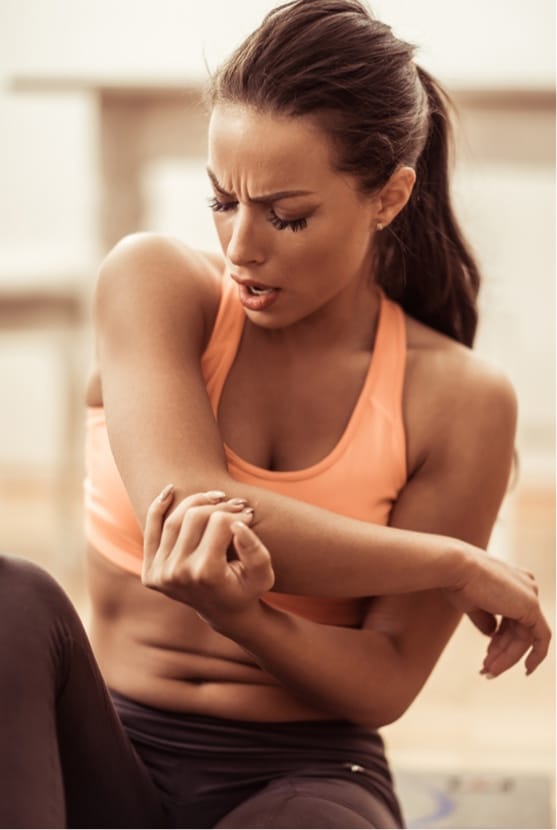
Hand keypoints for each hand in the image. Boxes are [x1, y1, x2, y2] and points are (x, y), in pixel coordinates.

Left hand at [141, 485, 274, 628]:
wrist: (224, 612)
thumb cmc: (247, 588)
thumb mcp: (262, 574)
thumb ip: (255, 550)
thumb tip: (238, 524)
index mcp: (206, 574)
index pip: (220, 523)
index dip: (238, 515)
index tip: (250, 516)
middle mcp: (178, 574)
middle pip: (196, 516)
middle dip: (219, 506)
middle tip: (236, 505)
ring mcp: (160, 573)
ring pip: (175, 519)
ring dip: (197, 501)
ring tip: (216, 499)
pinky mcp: (150, 571)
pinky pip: (151, 530)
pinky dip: (158, 507)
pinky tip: (170, 490)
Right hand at [445, 548, 550, 676]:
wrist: (455, 567)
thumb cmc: (458, 581)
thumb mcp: (473, 604)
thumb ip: (486, 619)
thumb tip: (491, 634)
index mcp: (513, 580)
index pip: (512, 618)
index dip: (500, 640)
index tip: (488, 655)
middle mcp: (526, 586)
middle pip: (519, 629)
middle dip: (503, 652)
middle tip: (486, 669)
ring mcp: (530, 595)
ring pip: (525, 637)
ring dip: (508, 657)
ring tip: (490, 670)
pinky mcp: (531, 606)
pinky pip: (540, 638)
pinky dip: (536, 655)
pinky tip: (526, 669)